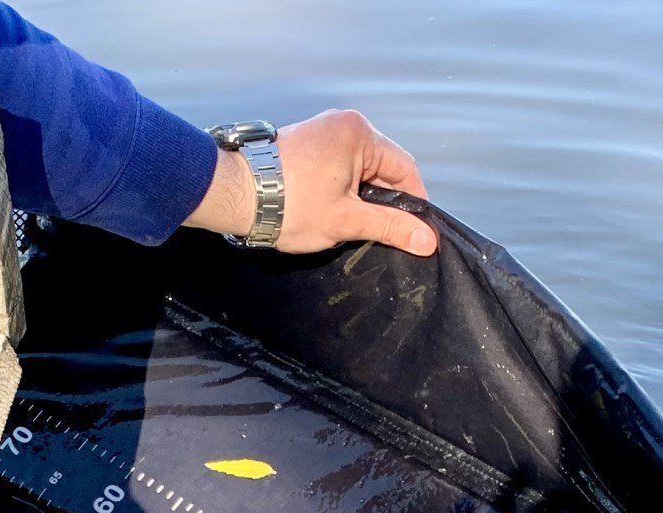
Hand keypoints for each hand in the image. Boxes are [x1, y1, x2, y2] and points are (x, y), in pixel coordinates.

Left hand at [185, 109, 437, 256]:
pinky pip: (340, 165)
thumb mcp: (347, 220)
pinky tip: (332, 210)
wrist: (235, 194)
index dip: (413, 204)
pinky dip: (343, 188)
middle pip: (383, 167)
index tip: (414, 232)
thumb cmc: (291, 205)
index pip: (405, 169)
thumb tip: (427, 239)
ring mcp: (323, 130)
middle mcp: (343, 123)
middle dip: (384, 201)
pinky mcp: (306, 142)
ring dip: (362, 197)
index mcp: (359, 133)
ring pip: (361, 169)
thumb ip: (391, 227)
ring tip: (351, 225)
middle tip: (378, 234)